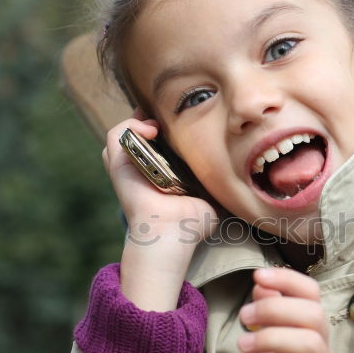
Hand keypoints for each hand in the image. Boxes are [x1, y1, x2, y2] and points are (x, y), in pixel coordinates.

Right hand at [104, 110, 217, 310]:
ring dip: (139, 121)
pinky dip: (130, 126)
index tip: (183, 123)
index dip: (165, 128)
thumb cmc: (190, 224)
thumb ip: (217, 187)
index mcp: (160, 173)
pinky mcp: (119, 165)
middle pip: (138, 133)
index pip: (157, 142)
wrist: (173, 233)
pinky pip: (115, 136)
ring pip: (123, 132)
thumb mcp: (209, 199)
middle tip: (169, 120)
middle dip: (151, 119)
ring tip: (158, 126)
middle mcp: (142, 167)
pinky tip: (151, 129)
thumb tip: (238, 181)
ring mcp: (128, 166)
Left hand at [237, 267, 333, 352]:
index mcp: (312, 333)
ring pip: (311, 347)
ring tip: (242, 345)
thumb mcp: (272, 348)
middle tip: (245, 317)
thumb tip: (262, 283)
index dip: (288, 280)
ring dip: (272, 338)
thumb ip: (270, 317)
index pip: (312, 295)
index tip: (258, 277)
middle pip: (314, 316)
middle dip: (276, 309)